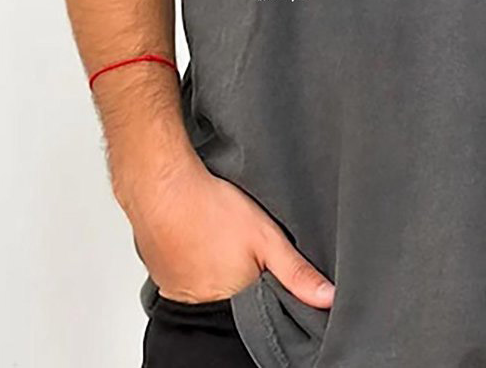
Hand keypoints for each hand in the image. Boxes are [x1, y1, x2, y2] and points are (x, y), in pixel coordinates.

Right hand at [122, 155, 334, 309]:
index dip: (262, 278)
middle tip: (238, 239)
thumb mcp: (268, 239)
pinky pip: (181, 269)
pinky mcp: (158, 271)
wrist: (162, 185)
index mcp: (231, 298)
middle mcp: (201, 300)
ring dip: (213, 261)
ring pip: (205, 278)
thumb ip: (296, 272)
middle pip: (231, 289)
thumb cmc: (212, 209)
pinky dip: (191, 254)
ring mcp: (176, 287)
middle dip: (239, 269)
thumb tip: (327, 298)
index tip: (259, 256)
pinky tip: (197, 231)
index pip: (256, 301)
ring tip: (218, 233)